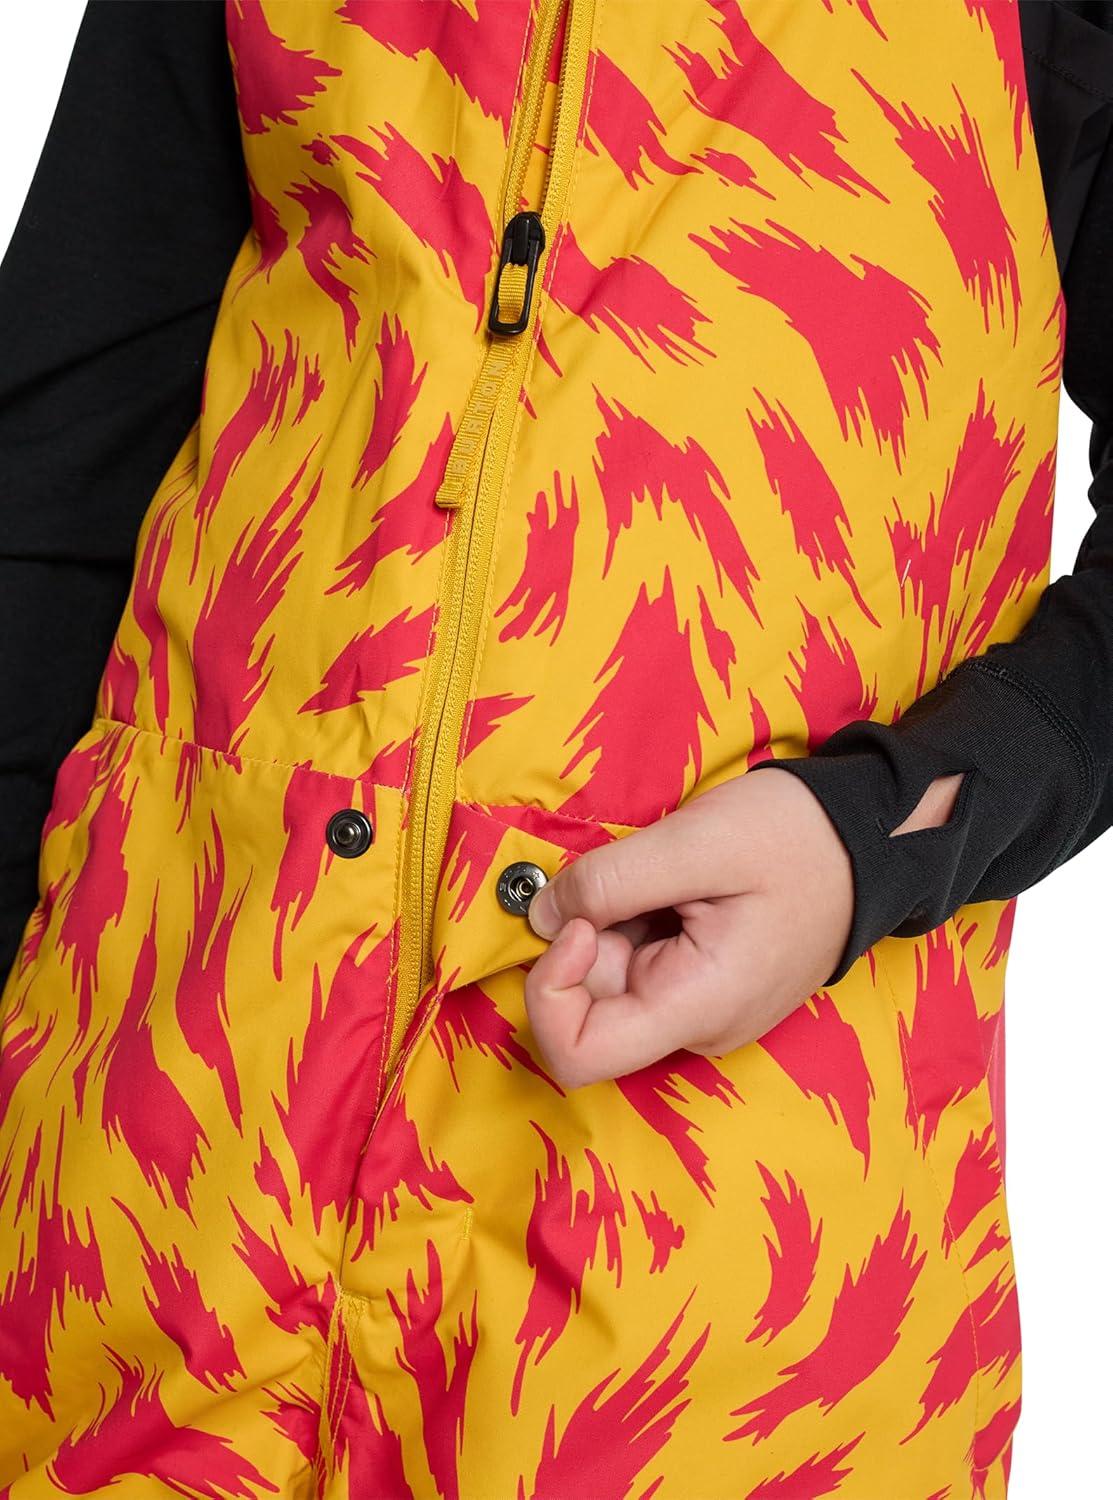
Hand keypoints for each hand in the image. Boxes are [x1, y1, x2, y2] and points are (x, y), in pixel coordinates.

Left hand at [521, 767, 854, 1089]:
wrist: (873, 838)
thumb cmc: (795, 837)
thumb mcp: (696, 841)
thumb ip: (608, 881)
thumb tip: (538, 915)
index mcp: (699, 1008)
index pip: (577, 1055)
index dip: (550, 989)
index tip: (576, 920)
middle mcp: (699, 1029)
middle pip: (591, 1011)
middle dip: (587, 939)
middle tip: (633, 878)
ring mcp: (706, 1012)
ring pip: (614, 984)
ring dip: (613, 927)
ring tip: (667, 876)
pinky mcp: (708, 988)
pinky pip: (644, 969)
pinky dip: (636, 926)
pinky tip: (676, 888)